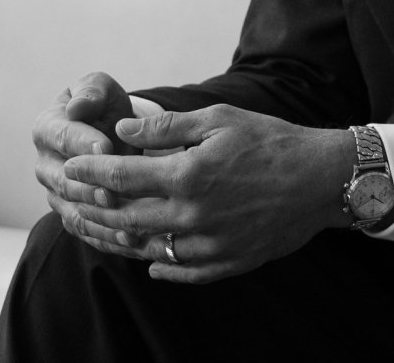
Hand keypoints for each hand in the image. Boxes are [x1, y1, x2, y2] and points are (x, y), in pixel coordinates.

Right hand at [32, 72, 137, 242]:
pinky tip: (132, 241)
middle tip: (114, 192)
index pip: (63, 137)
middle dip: (89, 188)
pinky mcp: (71, 217)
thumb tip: (76, 106)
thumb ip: (91, 91)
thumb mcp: (101, 89)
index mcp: (46, 129)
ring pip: (74, 212)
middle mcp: (45, 165)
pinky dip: (107, 240)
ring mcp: (56, 195)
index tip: (107, 147)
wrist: (111, 134)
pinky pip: (86, 233)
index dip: (84, 143)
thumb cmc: (104, 107)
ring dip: (99, 220)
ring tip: (126, 225)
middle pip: (63, 181)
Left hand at [62, 104, 355, 282]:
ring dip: (120, 241)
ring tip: (100, 233)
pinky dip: (163, 270)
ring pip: (151, 250)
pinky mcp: (229, 261)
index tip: (70, 167)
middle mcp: (194, 215)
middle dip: (95, 210)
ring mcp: (211, 244)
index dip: (90, 172)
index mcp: (188, 175)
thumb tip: (122, 130)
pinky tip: (150, 265)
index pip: (122, 178)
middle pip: (127, 219)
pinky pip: (185, 273)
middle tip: (72, 202)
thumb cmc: (270, 140)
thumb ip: (166, 127)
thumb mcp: (217, 119)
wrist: (323, 179)